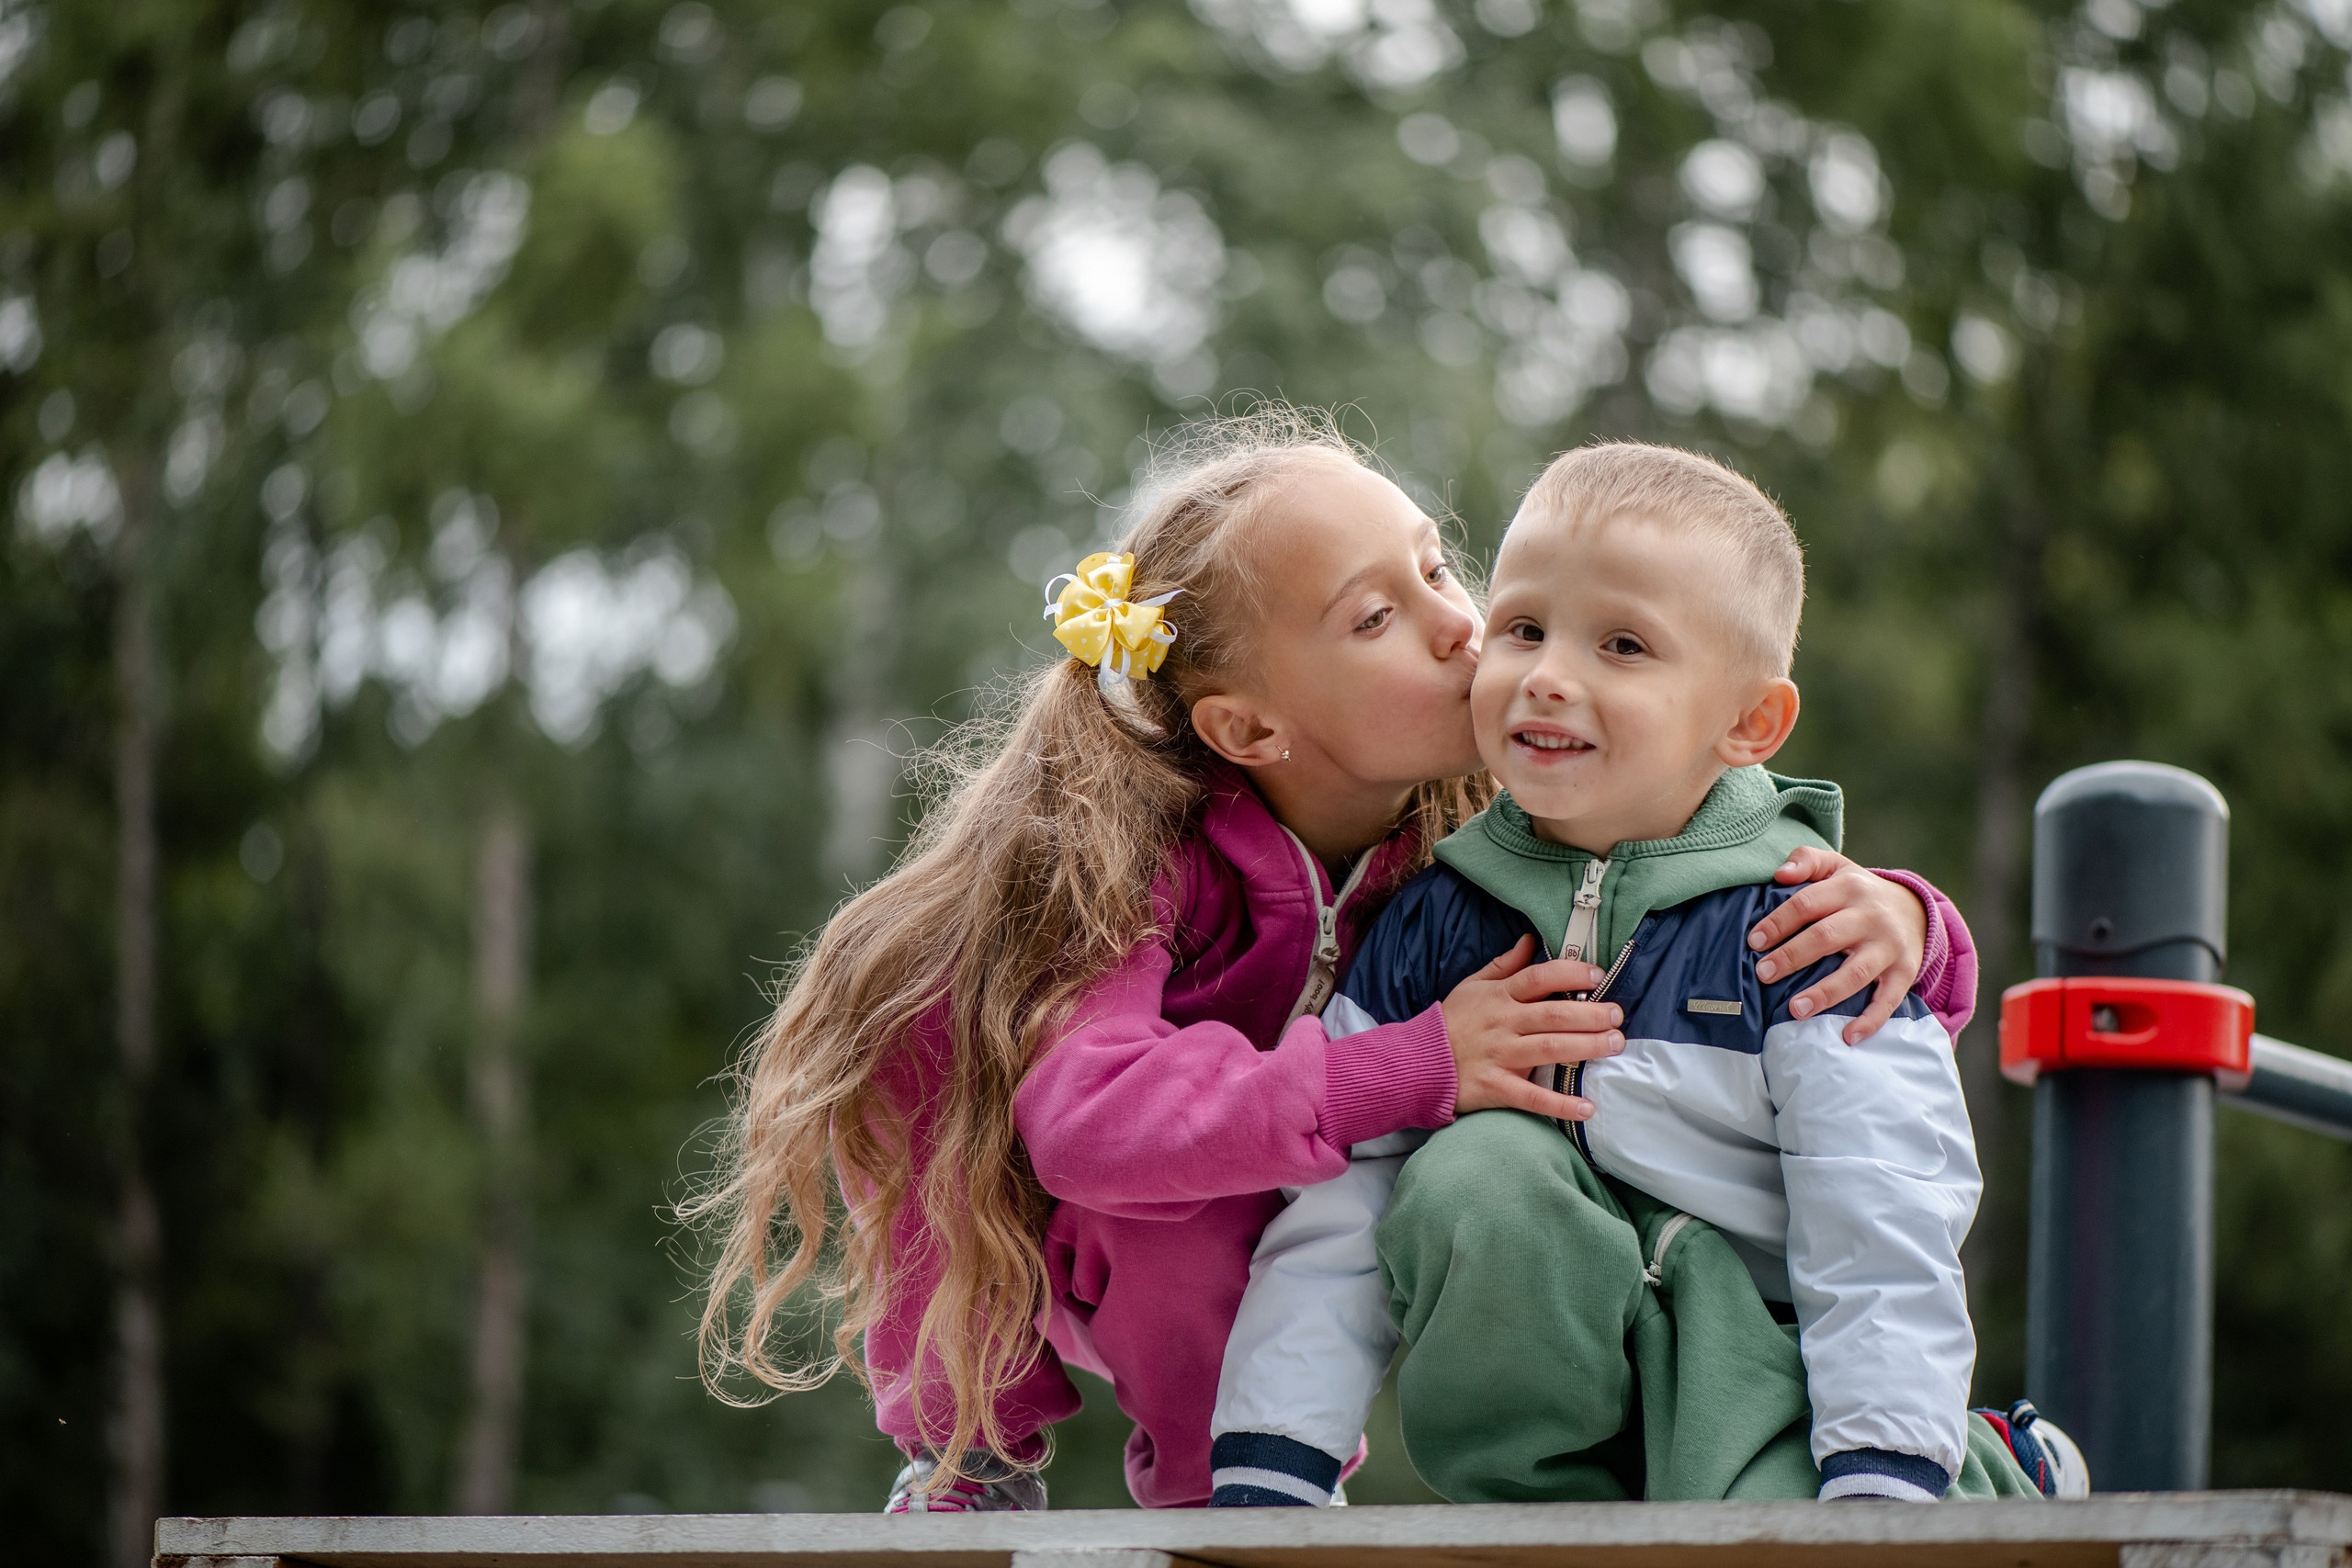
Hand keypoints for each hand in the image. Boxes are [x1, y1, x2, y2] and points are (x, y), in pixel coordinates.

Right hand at [1442, 935, 1624, 1119]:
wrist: (1416, 1063)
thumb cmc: (1451, 1023)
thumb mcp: (1471, 986)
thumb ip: (1503, 965)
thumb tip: (1529, 941)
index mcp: (1499, 996)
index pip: (1539, 978)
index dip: (1570, 974)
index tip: (1598, 977)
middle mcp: (1503, 1024)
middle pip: (1554, 1014)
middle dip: (1591, 1014)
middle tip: (1618, 1015)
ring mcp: (1500, 1056)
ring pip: (1550, 1049)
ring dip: (1587, 1047)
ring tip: (1615, 1044)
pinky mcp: (1496, 1088)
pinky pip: (1533, 1096)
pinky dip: (1560, 1103)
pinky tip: (1587, 1106)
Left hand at [1748, 846, 1928, 1043]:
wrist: (1915, 908)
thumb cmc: (1858, 891)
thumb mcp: (1836, 866)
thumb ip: (1806, 860)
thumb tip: (1780, 874)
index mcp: (1849, 887)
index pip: (1806, 904)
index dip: (1778, 923)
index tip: (1753, 942)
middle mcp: (1871, 916)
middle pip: (1826, 937)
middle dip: (1792, 957)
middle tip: (1763, 974)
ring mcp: (1889, 947)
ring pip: (1855, 973)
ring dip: (1824, 993)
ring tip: (1794, 1010)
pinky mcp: (1904, 972)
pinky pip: (1888, 1000)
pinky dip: (1870, 1021)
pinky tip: (1847, 1036)